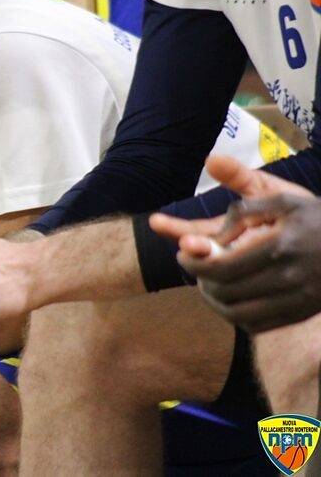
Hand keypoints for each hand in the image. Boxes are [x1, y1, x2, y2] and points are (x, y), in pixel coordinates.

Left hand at [149, 155, 320, 332]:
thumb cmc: (312, 217)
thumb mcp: (281, 197)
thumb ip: (242, 190)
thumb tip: (210, 163)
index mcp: (279, 245)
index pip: (221, 265)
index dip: (193, 262)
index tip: (181, 253)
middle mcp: (288, 277)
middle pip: (225, 290)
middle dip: (200, 278)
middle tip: (193, 267)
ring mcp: (297, 300)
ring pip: (237, 313)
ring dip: (213, 300)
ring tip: (206, 283)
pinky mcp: (300, 314)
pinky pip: (256, 325)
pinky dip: (234, 315)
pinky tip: (228, 299)